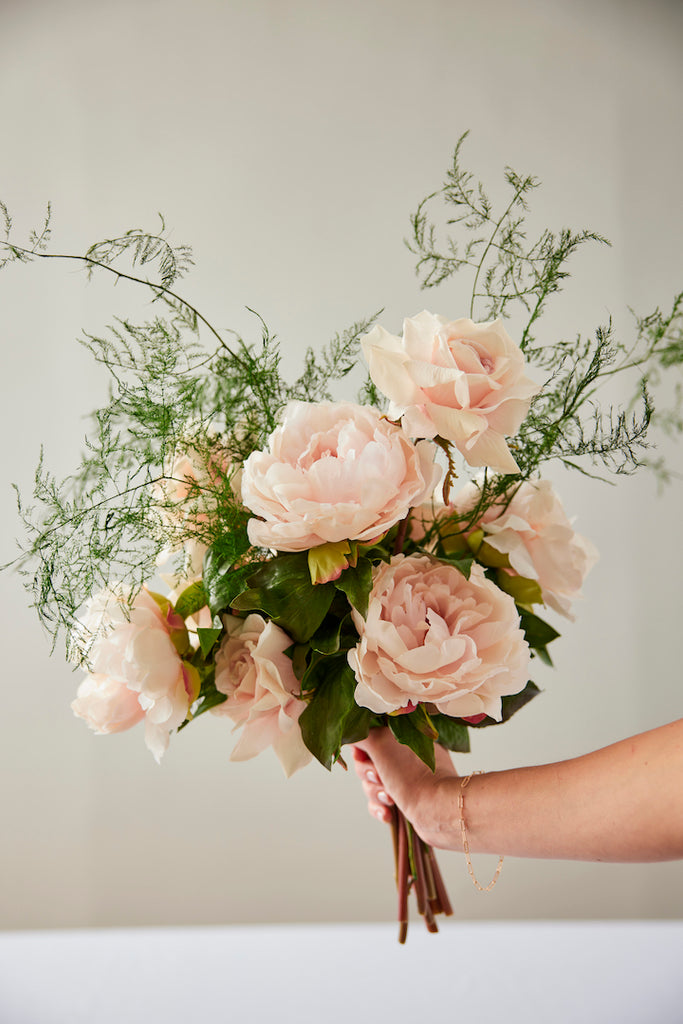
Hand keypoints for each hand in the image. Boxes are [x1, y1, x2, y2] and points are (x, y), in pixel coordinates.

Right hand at [351, 728, 459, 848]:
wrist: (437, 810)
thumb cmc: (410, 774)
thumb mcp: (380, 742)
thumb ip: (362, 733)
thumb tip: (353, 734)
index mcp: (401, 737)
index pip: (368, 739)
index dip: (362, 751)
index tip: (365, 757)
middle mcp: (403, 756)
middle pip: (366, 763)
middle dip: (368, 775)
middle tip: (380, 778)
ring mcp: (405, 779)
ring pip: (371, 786)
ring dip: (375, 794)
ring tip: (390, 800)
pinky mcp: (405, 801)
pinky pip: (380, 804)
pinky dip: (381, 809)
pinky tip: (389, 814)